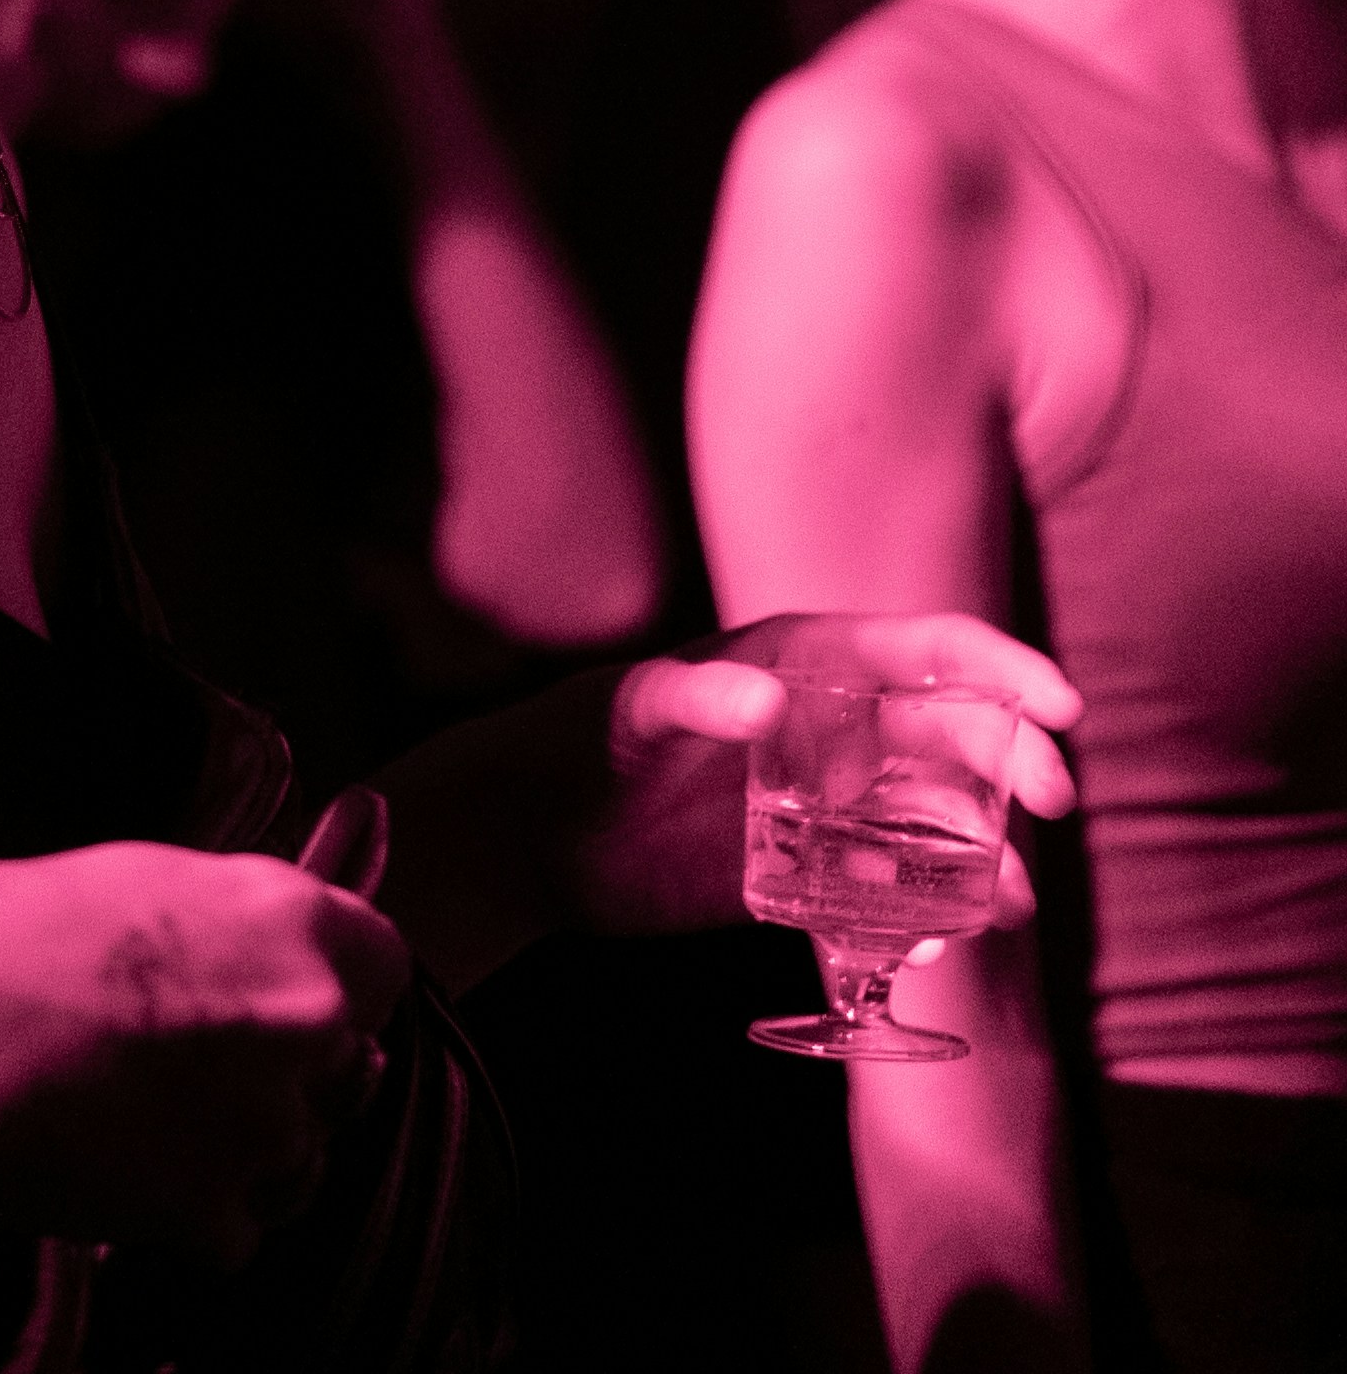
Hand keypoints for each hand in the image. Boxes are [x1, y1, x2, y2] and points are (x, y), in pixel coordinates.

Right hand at [0, 841, 408, 1266]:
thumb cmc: (10, 933)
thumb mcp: (147, 881)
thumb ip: (238, 921)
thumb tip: (271, 943)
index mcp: (288, 920)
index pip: (385, 962)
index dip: (338, 984)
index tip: (293, 995)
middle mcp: (302, 1021)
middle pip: (348, 1066)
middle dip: (290, 1071)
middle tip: (200, 1062)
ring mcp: (263, 1127)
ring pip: (299, 1156)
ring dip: (245, 1150)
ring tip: (147, 1114)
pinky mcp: (211, 1215)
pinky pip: (236, 1227)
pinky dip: (189, 1213)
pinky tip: (122, 1167)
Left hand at [599, 609, 1080, 937]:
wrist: (534, 838)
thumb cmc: (581, 744)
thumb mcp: (632, 712)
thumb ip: (694, 699)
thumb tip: (770, 698)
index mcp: (804, 663)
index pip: (925, 649)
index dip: (999, 668)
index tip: (1061, 706)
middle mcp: (830, 729)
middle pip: (952, 736)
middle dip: (1014, 761)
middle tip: (1053, 804)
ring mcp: (825, 804)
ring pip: (934, 823)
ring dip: (985, 858)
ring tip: (1011, 904)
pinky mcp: (806, 874)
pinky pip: (888, 893)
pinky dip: (925, 916)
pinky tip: (937, 945)